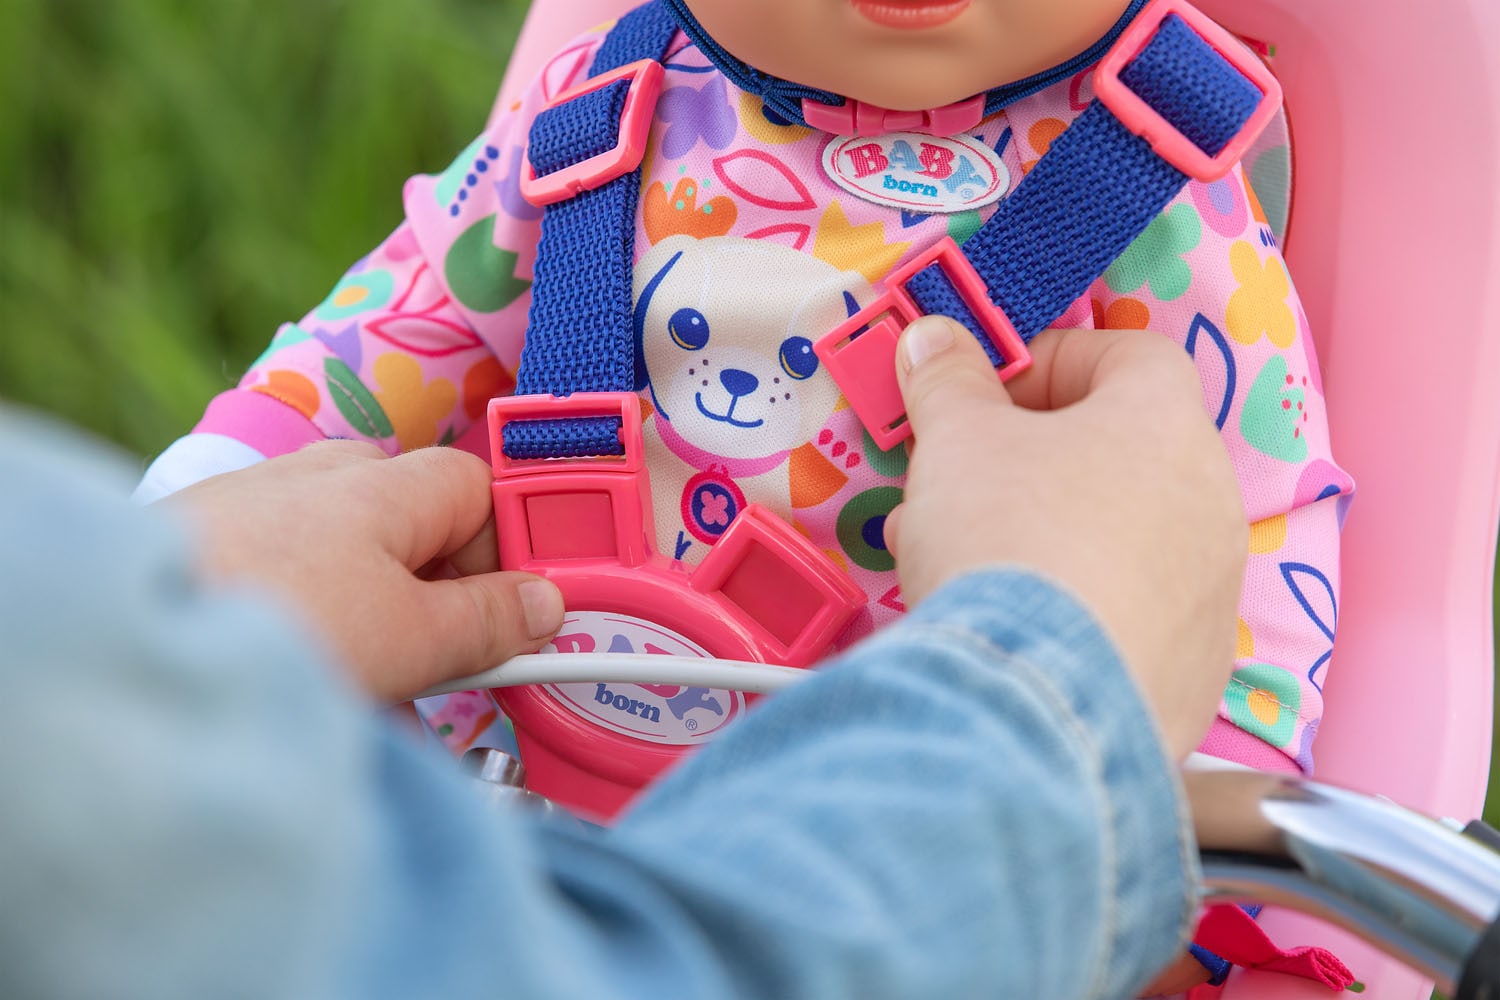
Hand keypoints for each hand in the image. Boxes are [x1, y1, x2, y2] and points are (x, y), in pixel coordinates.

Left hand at [165, 442, 563, 702]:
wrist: (130, 640)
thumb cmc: (281, 626)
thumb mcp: (414, 639)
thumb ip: (491, 620)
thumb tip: (546, 602)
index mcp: (386, 483)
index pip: (479, 490)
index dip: (503, 553)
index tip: (513, 618)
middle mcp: (320, 473)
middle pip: (411, 519)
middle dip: (433, 590)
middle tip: (437, 660)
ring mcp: (255, 501)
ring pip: (346, 550)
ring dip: (370, 610)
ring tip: (360, 681)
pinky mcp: (201, 538)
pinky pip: (284, 567)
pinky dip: (306, 612)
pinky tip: (292, 666)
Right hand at [885, 317, 1247, 759]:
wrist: (1038, 705)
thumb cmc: (1007, 537)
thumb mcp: (955, 438)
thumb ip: (947, 377)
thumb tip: (934, 337)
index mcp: (1169, 426)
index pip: (1130, 354)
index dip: (1054, 360)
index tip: (990, 391)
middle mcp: (1212, 506)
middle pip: (1120, 454)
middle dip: (1028, 460)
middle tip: (958, 482)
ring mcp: (1211, 598)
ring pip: (1119, 542)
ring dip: (1043, 535)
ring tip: (957, 563)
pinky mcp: (1193, 678)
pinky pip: (1129, 620)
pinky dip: (1073, 613)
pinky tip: (1007, 635)